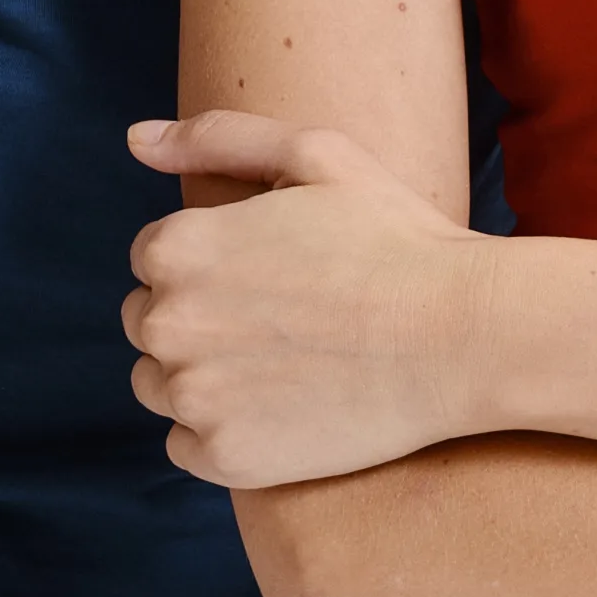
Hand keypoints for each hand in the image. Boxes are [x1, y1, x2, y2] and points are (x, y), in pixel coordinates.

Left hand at [125, 113, 488, 485]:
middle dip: (197, 316)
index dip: (210, 260)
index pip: (151, 258)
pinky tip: (280, 407)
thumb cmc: (392, 235)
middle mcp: (169, 324)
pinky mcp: (226, 458)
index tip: (266, 270)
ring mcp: (195, 398)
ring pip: (159, 386)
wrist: (460, 335)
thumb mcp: (313, 154)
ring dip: (200, 375)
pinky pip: (186, 445)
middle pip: (148, 323)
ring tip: (279, 361)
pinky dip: (220, 432)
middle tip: (278, 316)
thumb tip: (137, 139)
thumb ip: (215, 137)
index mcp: (178, 247)